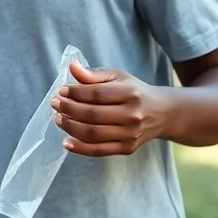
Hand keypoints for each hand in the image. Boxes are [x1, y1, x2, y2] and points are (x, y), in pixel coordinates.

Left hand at [53, 63, 169, 156]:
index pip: (97, 94)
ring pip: (93, 134)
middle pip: (92, 115)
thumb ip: (94, 74)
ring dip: (70, 127)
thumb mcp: (118, 77)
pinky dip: (80, 148)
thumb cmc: (134, 92)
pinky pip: (99, 150)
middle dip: (68, 109)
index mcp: (131, 93)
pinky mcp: (127, 148)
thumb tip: (71, 67)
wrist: (162, 113)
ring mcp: (130, 134)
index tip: (61, 91)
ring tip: (58, 118)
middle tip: (55, 104)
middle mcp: (133, 115)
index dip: (75, 93)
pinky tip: (66, 142)